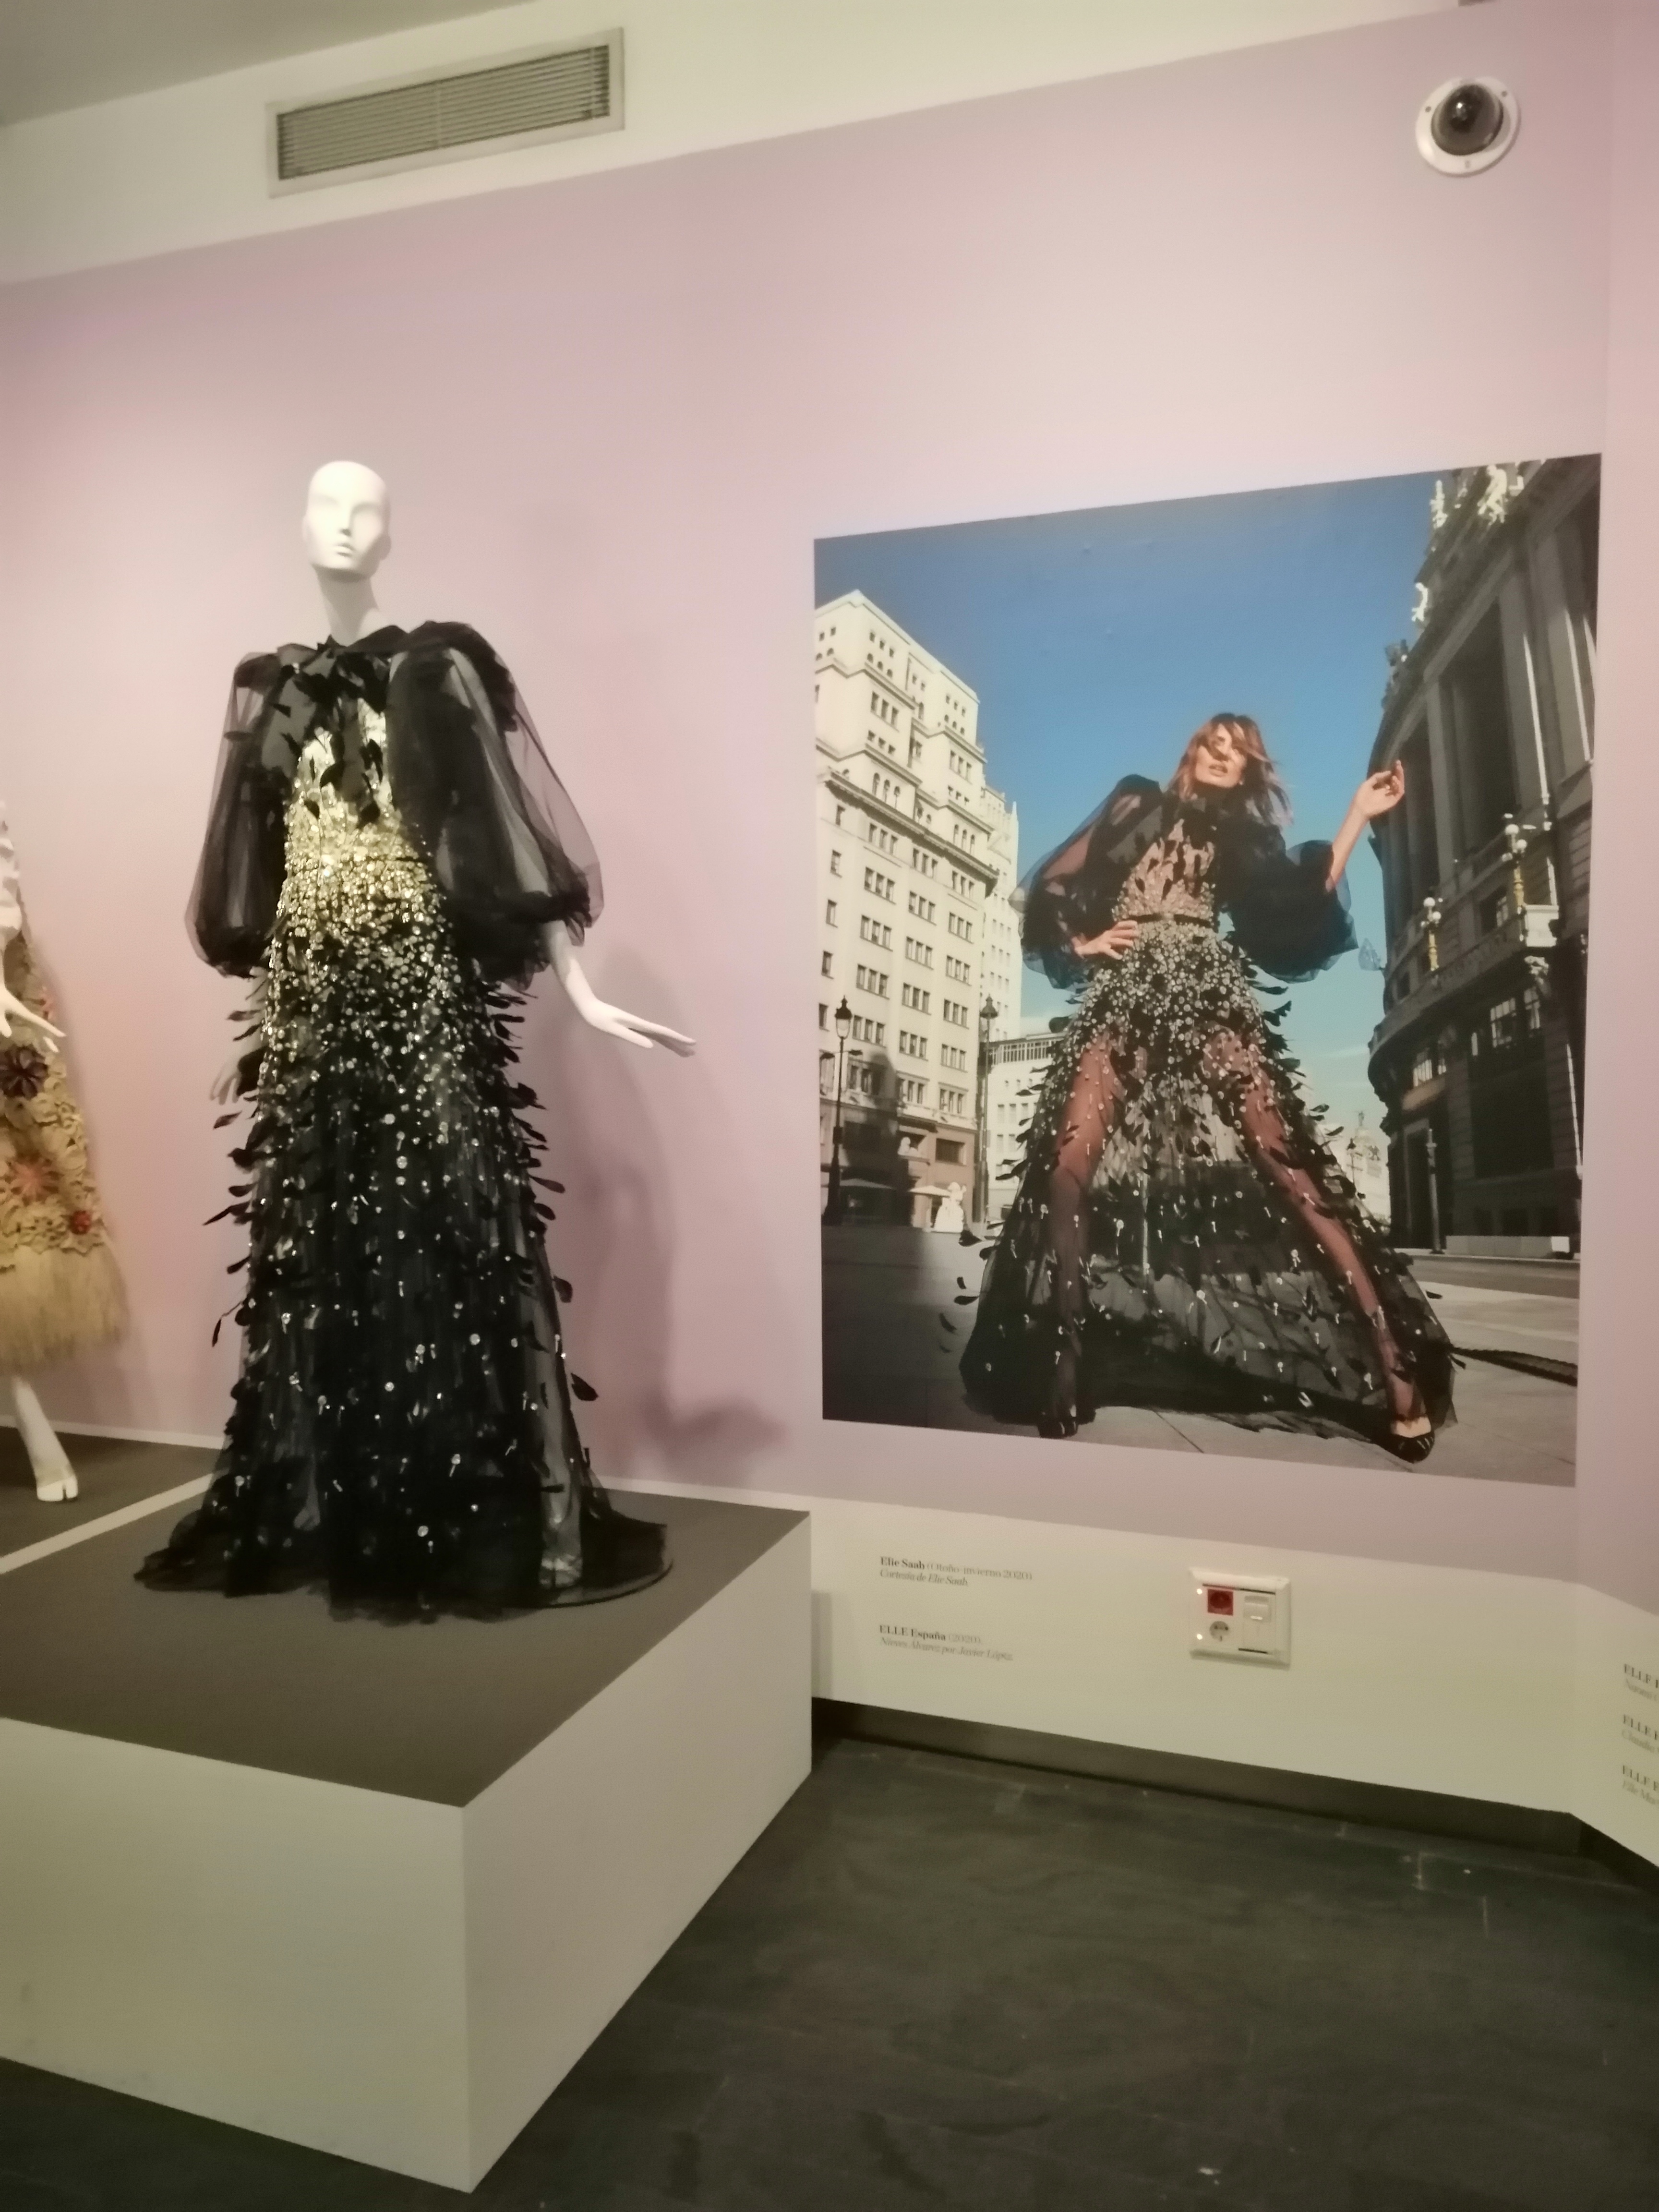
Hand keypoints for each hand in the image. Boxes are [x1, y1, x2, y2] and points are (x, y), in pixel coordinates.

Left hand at [0, 982, 62, 1050]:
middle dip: (49, 1039)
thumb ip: (2, 1023)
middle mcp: (27, 1014)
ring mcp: (24, 1014)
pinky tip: (38, 1037)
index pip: (41, 1023)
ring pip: (38, 1026)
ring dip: (45, 1036)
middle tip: (56, 1051)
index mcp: (25, 1013)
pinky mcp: (19, 1013)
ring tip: (50, 1046)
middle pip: (42, 1027)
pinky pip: (32, 1024)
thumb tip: (8, 1035)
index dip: (52, 1029)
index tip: (63, 1035)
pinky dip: (38, 1032)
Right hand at [210, 1053, 251, 1104]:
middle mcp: (228, 1071)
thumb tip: (214, 1095)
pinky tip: (242, 1094)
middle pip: (224, 1084)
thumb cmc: (236, 1063)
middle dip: (222, 1093)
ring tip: (234, 1102)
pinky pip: (241, 1082)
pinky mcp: (245, 1072)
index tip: (210, 1099)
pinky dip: (240, 1088)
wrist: (249, 1052)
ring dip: (233, 1093)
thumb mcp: (227, 1075)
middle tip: (221, 1104)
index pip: (216, 1083)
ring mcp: (237, 1072)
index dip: (213, 1090)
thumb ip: (221, 1085)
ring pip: (233, 1084)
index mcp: (223, 1071)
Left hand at [573, 998, 695, 1054]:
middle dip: (678, 1043)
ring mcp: (637, 1025)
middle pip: (664, 1034)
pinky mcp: (632, 1026)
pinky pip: (651, 1034)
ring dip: (671, 1042)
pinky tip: (663, 1043)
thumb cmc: (598, 1018)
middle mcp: (640, 1024)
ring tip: (683, 1050)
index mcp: (638, 1024)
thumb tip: (651, 1045)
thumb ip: (631, 1037)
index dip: (677, 1038)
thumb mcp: (613, 1029)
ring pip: (659, 1035)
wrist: (589, 1007)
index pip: (662, 1032)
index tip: (692, 1042)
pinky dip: (660, 1039)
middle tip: (692, 1052)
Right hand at [1071, 920, 1139, 959]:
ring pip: (1115, 941)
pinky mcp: (1099, 948)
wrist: (1080, 949)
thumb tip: (1128, 940)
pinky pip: (1108, 951)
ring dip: (1123, 942)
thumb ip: (1114, 939)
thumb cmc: (1094, 944)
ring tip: (1131, 944)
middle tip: (1137, 933)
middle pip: (1118, 932)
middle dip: (1128, 932)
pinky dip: (1113, 954)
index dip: (1127, 924)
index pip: (1118, 925)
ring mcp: (1102, 941)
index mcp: (1108, 932)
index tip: (1136, 923)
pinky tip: (1119, 957)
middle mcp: (1106, 935)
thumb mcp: (1105, 939)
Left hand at [1351, 762, 1404, 819]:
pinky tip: (1394, 780)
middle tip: (1398, 765)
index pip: (1391, 777)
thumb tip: (1388, 772)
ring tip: (1394, 774)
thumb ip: (1377, 777)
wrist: (1360, 809)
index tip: (1396, 762)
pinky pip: (1399, 793)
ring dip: (1399, 778)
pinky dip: (1399, 786)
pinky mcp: (1392, 801)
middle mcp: (1387, 791)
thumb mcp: (1367, 783)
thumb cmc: (1361, 797)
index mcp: (1381, 787)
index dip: (1394, 770)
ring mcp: (1390, 796)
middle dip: (1398, 772)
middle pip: (1396, 780)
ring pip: (1399, 786)